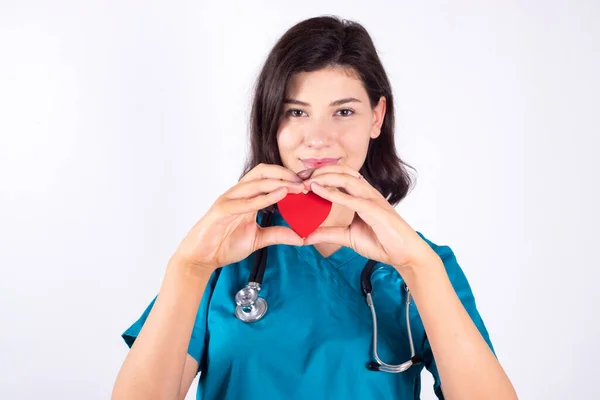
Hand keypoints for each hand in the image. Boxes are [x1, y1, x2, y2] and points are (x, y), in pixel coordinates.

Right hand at [173, 164, 305, 270]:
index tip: (307, 185)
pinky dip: (265, 197)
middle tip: (305, 183)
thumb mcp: (258, 239)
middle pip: (263, 172)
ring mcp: (229, 199)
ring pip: (256, 182)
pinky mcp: (222, 210)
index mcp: (246, 197)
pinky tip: (281, 194)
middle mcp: (238, 194)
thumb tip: (301, 237)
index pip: (268, 178)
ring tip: (297, 187)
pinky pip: (246, 201)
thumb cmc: (224, 244)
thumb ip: (278, 234)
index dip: (287, 178)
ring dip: (279, 182)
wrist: (201, 257)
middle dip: (285, 174)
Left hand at [302, 163, 439, 272]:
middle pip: (341, 171)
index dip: (321, 174)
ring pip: (346, 178)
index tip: (302, 179)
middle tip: (299, 177)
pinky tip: (317, 190)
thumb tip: (306, 237)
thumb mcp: (347, 237)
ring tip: (306, 182)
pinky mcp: (375, 210)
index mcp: (362, 195)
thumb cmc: (382, 242)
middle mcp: (367, 192)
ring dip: (324, 177)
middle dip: (319, 171)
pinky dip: (332, 193)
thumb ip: (328, 233)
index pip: (340, 176)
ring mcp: (372, 199)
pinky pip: (351, 198)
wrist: (404, 254)